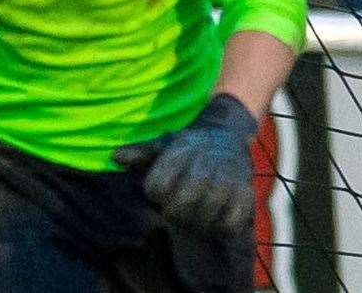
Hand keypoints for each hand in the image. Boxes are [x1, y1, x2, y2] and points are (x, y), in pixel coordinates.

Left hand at [112, 93, 258, 232]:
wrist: (227, 134)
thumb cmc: (188, 147)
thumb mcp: (162, 145)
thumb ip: (139, 153)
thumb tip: (115, 157)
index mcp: (181, 151)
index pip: (157, 186)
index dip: (156, 191)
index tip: (160, 189)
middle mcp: (205, 163)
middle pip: (182, 205)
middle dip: (175, 212)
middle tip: (177, 210)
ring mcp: (228, 178)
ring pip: (207, 214)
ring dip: (197, 221)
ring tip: (196, 215)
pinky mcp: (246, 192)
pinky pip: (232, 222)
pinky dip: (223, 226)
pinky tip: (217, 218)